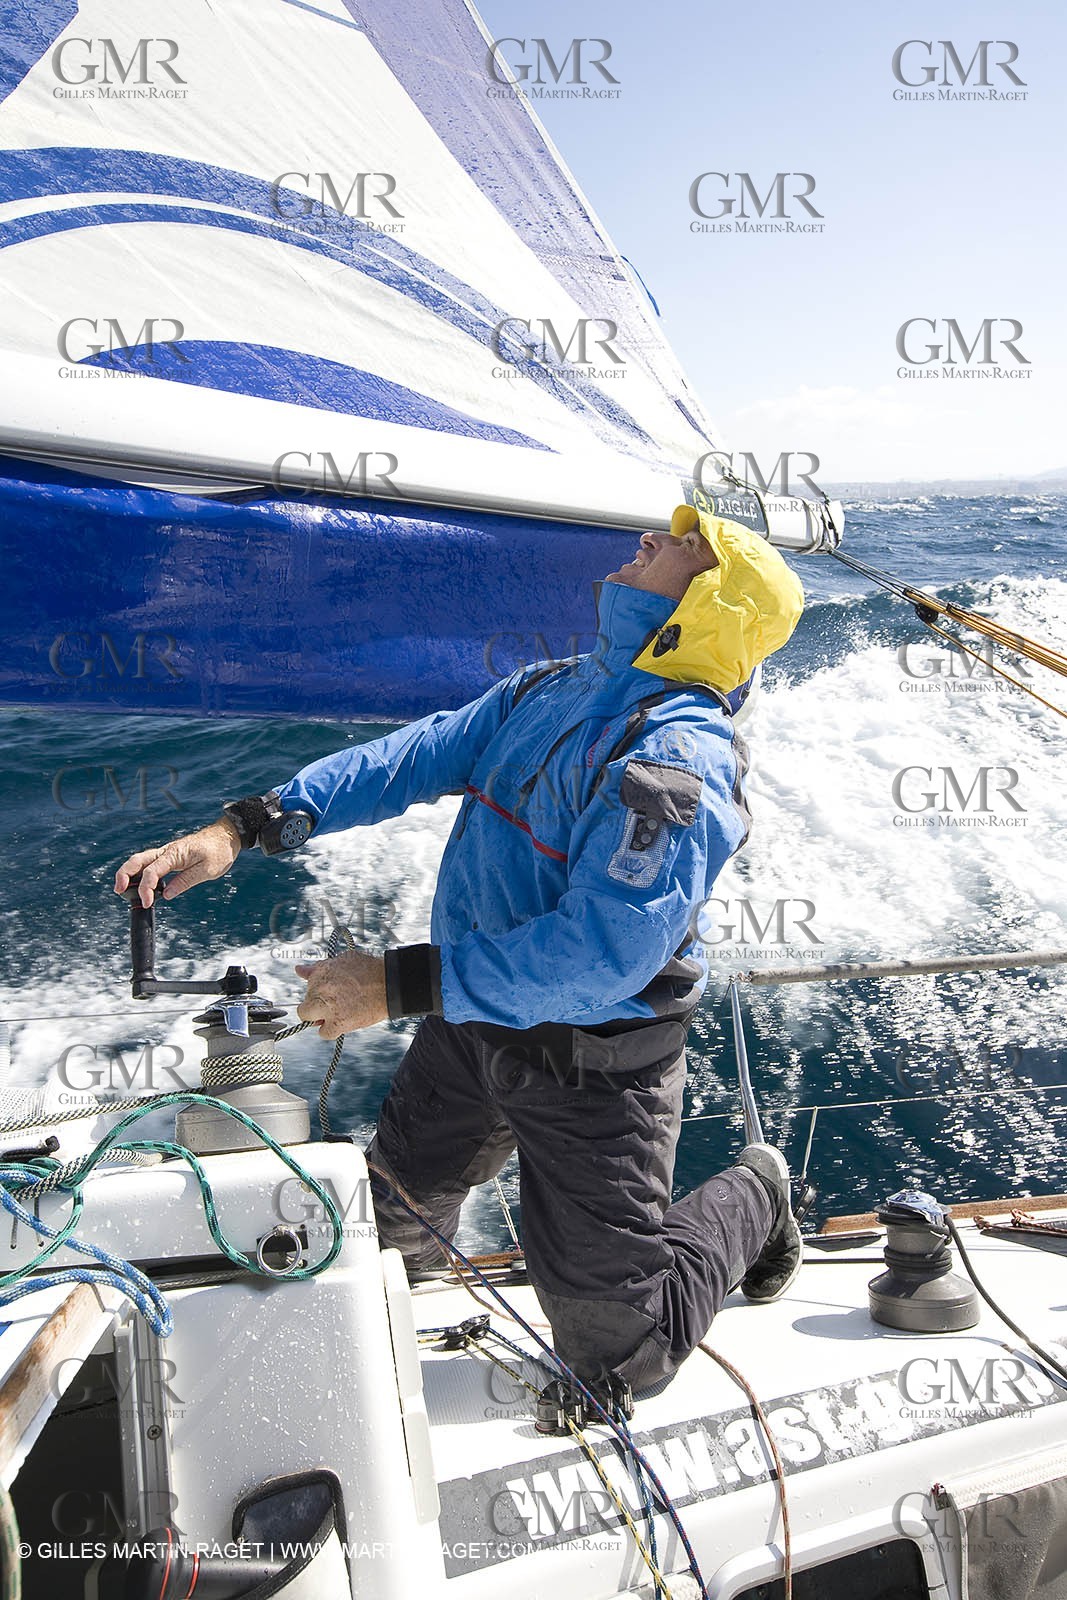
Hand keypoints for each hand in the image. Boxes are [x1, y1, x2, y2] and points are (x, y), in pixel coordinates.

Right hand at [114, 819, 241, 906]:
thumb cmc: (218, 851)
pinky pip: (149, 864)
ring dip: (129, 873)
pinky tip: (140, 885)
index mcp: (174, 854)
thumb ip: (185, 881)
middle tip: (118, 891)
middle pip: (137, 860)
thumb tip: (166, 894)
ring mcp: (166, 853)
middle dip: (124, 874)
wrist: (226, 836)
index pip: (152, 871)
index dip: (145, 888)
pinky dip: (140, 873)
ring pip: (140, 861)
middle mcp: (166, 852)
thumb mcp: (206, 870)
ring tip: (123, 890)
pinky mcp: (169, 857)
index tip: (147, 903)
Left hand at [296, 949, 387, 1037]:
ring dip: (319, 1018)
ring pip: (308, 1018)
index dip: (317, 988)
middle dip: (313, 1006)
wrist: (390, 984)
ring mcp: (327, 1007)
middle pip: (304, 1005)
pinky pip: (324, 1033)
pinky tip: (340, 1022)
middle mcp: (320, 989)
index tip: (326, 991)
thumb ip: (319, 967)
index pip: (307, 981)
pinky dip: (330, 1030)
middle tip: (328, 1006)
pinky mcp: (338, 1022)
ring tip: (335, 1014)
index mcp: (321, 971)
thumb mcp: (344, 961)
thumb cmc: (370, 970)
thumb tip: (299, 970)